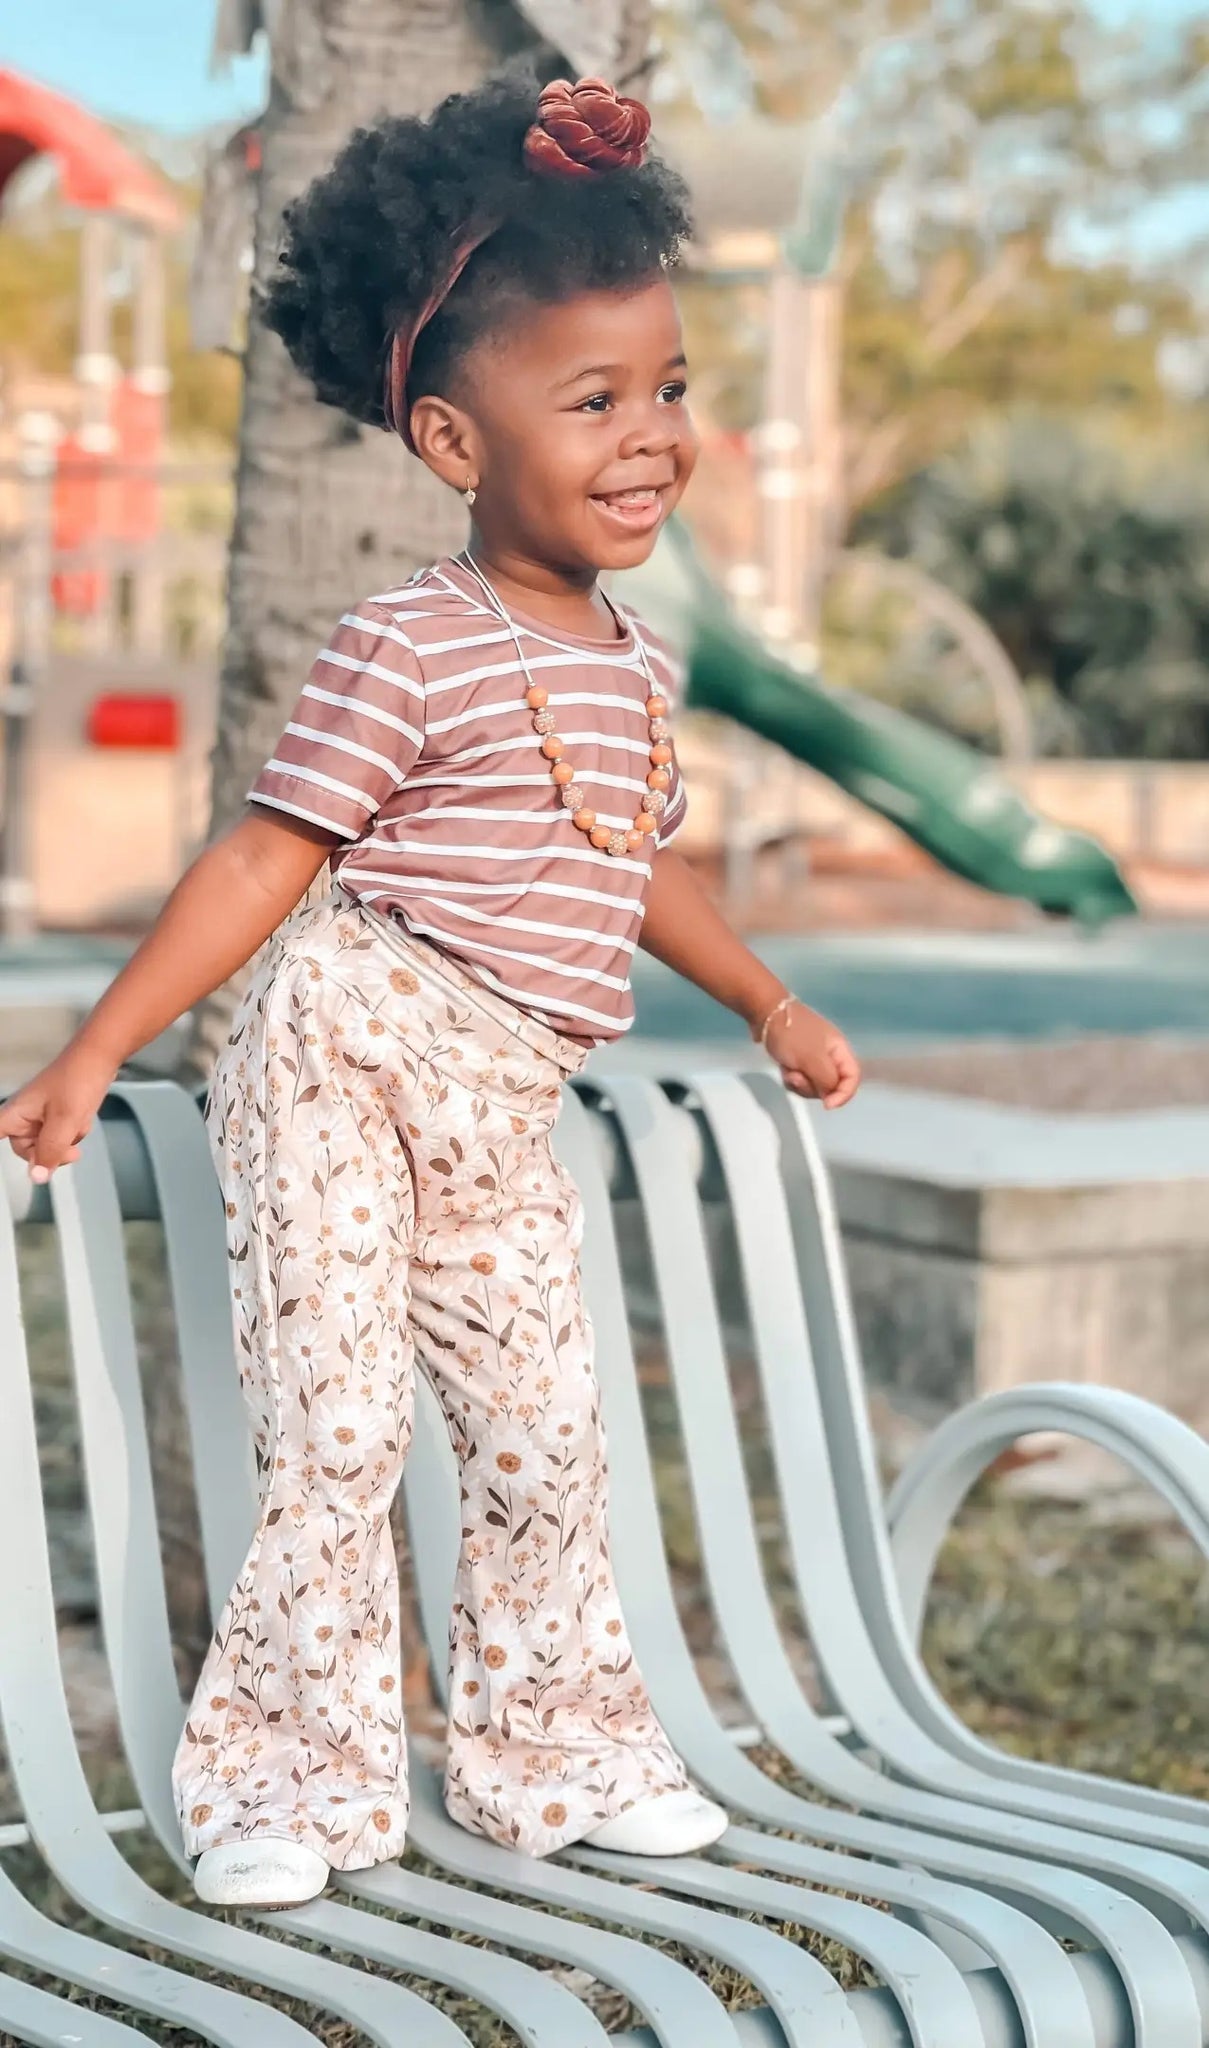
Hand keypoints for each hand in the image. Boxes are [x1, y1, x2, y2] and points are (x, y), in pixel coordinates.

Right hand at [0, 1049, 115, 1181]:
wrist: (100, 1057)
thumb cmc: (77, 1080)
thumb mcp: (65, 1120)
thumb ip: (50, 1150)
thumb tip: (36, 1177)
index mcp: (15, 1115)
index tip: (19, 1145)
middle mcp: (23, 1117)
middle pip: (28, 1151)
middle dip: (52, 1151)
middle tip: (72, 1149)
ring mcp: (40, 1117)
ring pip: (49, 1145)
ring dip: (67, 1140)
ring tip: (77, 1120)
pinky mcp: (56, 1116)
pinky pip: (62, 1136)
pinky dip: (74, 1131)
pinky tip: (82, 1117)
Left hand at [760, 999, 860, 1108]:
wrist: (764, 1013)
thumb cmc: (791, 1034)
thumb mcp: (812, 1057)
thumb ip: (826, 1079)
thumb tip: (831, 1095)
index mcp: (840, 1050)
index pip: (853, 1078)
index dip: (844, 1094)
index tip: (826, 1105)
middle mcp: (830, 1056)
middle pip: (832, 1086)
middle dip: (813, 1087)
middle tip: (796, 1076)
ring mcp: (813, 1059)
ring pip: (814, 1086)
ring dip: (800, 1084)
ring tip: (788, 1071)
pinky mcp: (798, 1062)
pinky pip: (800, 1081)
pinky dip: (791, 1080)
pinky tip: (783, 1069)